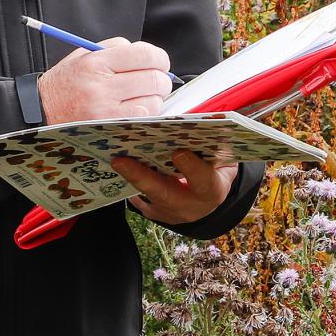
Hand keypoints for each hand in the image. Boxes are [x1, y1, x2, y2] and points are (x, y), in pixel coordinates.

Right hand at [37, 37, 172, 122]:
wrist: (40, 111)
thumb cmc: (65, 83)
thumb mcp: (83, 55)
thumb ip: (115, 49)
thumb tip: (148, 55)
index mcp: (96, 62)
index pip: (143, 55)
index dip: (159, 57)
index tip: (159, 62)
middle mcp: (101, 86)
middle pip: (153, 78)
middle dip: (161, 78)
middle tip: (156, 79)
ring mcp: (106, 110)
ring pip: (153, 100)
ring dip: (154, 97)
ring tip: (141, 95)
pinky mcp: (109, 127)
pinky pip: (143, 117)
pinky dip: (146, 111)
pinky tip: (135, 108)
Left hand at [112, 149, 237, 227]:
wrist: (209, 193)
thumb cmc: (215, 167)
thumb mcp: (222, 155)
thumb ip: (211, 143)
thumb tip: (194, 121)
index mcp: (214, 190)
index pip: (205, 182)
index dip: (192, 168)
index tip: (178, 152)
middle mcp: (192, 207)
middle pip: (165, 195)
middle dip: (143, 177)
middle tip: (121, 160)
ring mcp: (171, 214)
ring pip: (147, 197)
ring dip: (130, 177)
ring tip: (113, 158)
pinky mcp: (155, 213)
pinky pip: (138, 199)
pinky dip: (128, 181)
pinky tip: (117, 164)